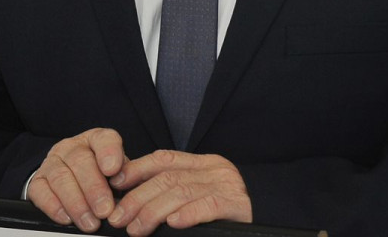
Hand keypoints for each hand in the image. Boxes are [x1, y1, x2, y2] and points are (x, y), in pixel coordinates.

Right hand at [28, 127, 127, 232]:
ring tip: (90, 222)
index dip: (109, 153)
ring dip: (76, 203)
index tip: (113, 170)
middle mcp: (72, 147)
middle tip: (105, 210)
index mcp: (96, 140)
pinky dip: (54, 207)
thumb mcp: (119, 173)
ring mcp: (52, 162)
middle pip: (80, 161)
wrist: (75, 180)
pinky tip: (67, 219)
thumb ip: (126, 178)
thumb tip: (131, 193)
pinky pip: (41, 192)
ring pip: (61, 178)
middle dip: (94, 189)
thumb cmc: (103, 177)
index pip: (104, 139)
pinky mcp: (37, 180)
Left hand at [106, 150, 251, 234]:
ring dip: (153, 211)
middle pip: (168, 177)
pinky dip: (189, 214)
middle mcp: (215, 170)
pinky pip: (209, 205)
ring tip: (136, 228)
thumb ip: (177, 194)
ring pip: (182, 191)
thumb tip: (135, 204)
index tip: (114, 183)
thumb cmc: (232, 215)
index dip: (136, 169)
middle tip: (118, 217)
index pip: (164, 159)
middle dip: (137, 197)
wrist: (273, 215)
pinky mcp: (239, 205)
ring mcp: (227, 186)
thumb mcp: (202, 196)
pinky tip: (173, 224)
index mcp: (204, 165)